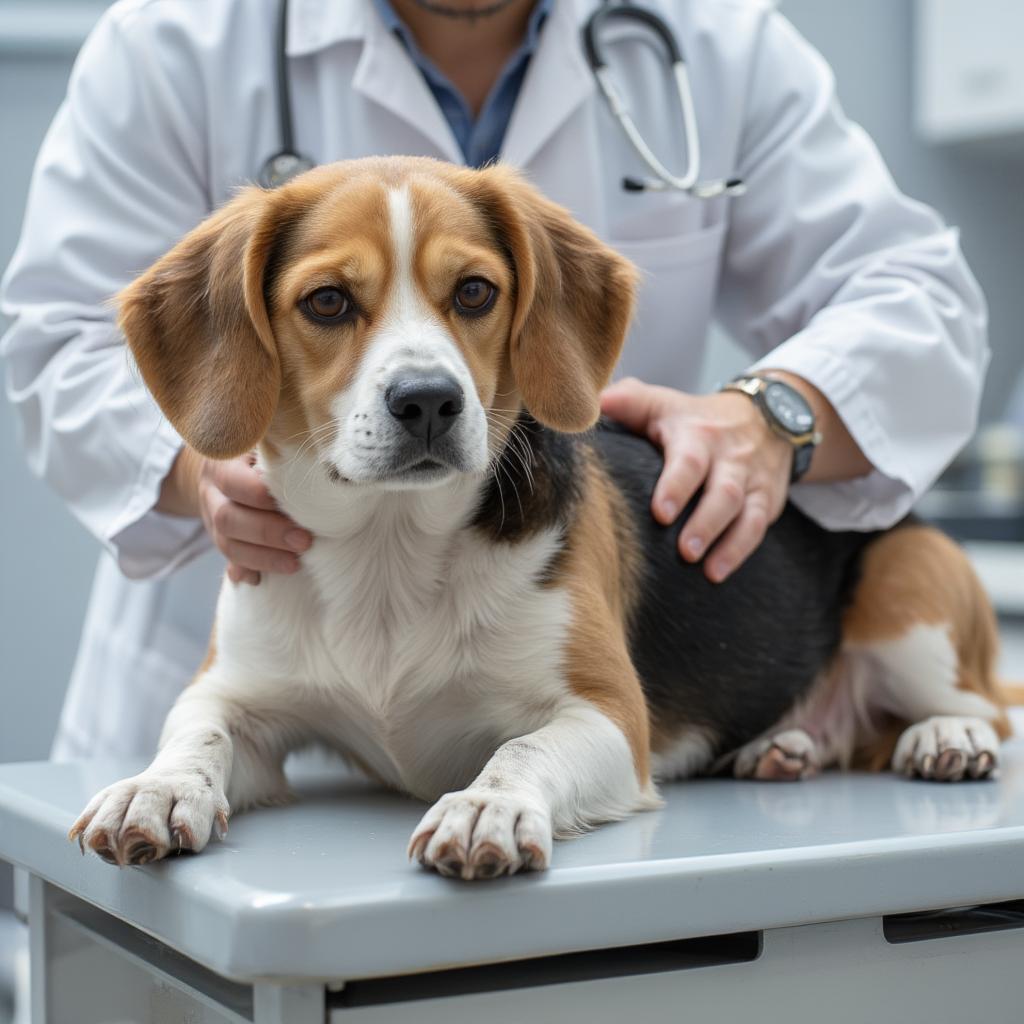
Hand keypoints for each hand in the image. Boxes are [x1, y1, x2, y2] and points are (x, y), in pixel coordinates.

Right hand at [160, 449, 312, 585]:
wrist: (226, 463)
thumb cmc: (259, 450)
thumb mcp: (263, 441)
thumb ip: (280, 453)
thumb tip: (320, 465)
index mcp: (222, 462)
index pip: (233, 481)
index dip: (261, 497)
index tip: (298, 506)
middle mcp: (211, 491)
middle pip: (228, 518)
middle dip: (267, 534)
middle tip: (304, 542)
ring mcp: (210, 518)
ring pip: (226, 545)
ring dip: (261, 558)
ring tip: (294, 564)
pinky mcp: (219, 538)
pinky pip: (227, 561)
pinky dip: (245, 571)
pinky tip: (260, 579)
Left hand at [600, 378, 791, 582]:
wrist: (765, 415)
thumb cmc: (694, 418)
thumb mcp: (664, 403)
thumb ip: (630, 402)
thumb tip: (597, 401)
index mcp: (696, 433)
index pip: (689, 460)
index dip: (676, 486)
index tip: (661, 513)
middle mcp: (728, 455)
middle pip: (723, 489)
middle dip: (705, 521)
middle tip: (684, 551)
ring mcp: (750, 478)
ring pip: (743, 510)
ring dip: (725, 542)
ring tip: (704, 568)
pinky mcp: (765, 498)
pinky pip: (757, 526)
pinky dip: (739, 551)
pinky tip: (717, 573)